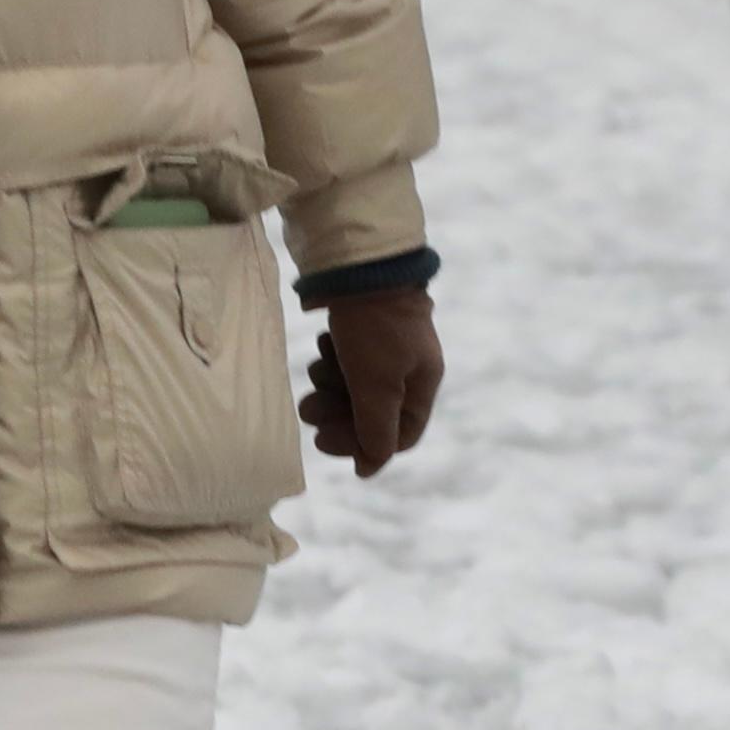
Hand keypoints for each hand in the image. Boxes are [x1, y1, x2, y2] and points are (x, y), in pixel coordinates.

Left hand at [300, 288, 441, 478]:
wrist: (362, 262)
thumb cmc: (374, 329)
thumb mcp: (378, 385)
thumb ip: (376, 430)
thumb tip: (370, 467)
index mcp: (422, 383)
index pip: (399, 436)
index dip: (364, 446)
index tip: (326, 443)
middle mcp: (409, 367)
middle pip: (372, 413)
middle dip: (337, 414)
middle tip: (307, 409)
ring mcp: (387, 346)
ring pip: (354, 386)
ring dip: (329, 385)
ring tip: (315, 370)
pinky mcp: (364, 328)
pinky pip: (346, 359)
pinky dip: (331, 360)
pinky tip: (323, 346)